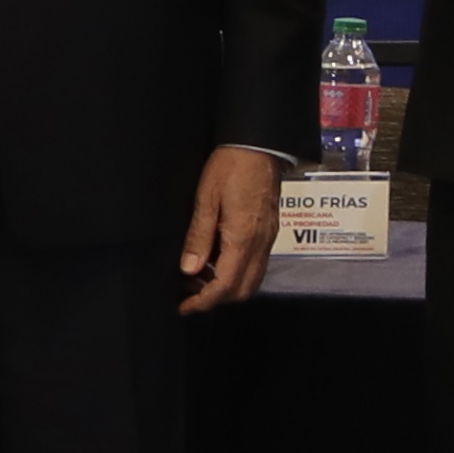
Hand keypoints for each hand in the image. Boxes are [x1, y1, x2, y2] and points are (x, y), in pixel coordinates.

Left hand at [180, 142, 280, 313]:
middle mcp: (260, 244)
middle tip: (189, 294)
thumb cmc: (231, 166)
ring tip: (198, 277)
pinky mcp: (269, 232)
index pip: (225, 286)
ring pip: (251, 280)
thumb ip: (199, 237)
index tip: (184, 307)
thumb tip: (189, 269)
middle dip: (216, 299)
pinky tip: (216, 260)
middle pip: (243, 290)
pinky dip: (236, 273)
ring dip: (226, 287)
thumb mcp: (206, 199)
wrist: (259, 144)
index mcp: (243, 238)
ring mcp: (268, 239)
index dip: (204, 302)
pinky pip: (256, 265)